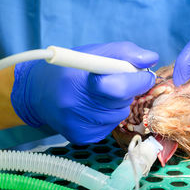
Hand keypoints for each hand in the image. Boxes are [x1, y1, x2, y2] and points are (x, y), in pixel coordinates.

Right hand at [11, 42, 157, 144]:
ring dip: (116, 104)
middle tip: (114, 81)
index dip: (136, 80)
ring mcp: (77, 125)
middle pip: (121, 102)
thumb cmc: (70, 69)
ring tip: (98, 95)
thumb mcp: (94, 51)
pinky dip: (107, 116)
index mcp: (78, 81)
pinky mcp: (80, 137)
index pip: (117, 87)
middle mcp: (75, 106)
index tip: (143, 74)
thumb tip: (151, 59)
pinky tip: (92, 108)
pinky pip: (109, 127)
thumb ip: (125, 52)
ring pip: (118, 116)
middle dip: (127, 90)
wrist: (37, 92)